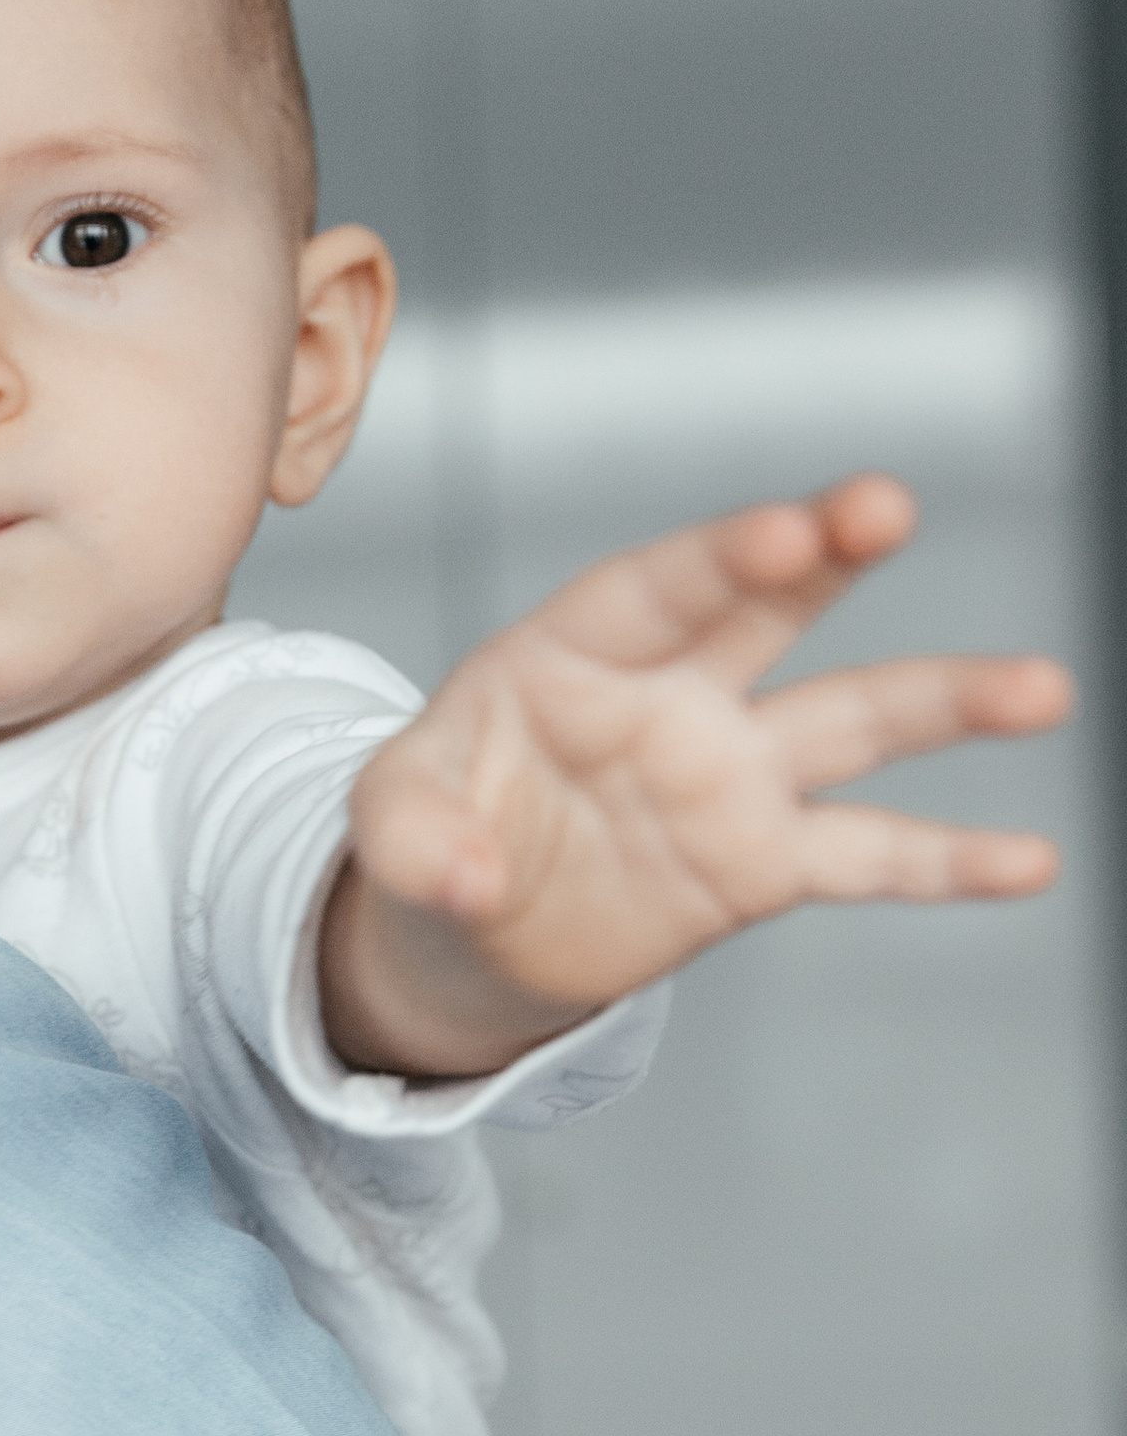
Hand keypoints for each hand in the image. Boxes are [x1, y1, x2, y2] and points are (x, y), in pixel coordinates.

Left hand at [320, 473, 1071, 1080]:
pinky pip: (868, 856)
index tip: (787, 531)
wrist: (469, 929)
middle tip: (885, 505)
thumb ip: (415, 838)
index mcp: (576, 649)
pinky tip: (1031, 859)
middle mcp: (675, 692)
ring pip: (852, 720)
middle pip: (763, 611)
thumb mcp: (391, 824)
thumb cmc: (435, 831)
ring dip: (946, 701)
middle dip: (823, 555)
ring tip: (1043, 688)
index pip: (657, 587)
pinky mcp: (762, 862)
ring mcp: (731, 773)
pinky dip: (948, 862)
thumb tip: (466, 882)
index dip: (721, 559)